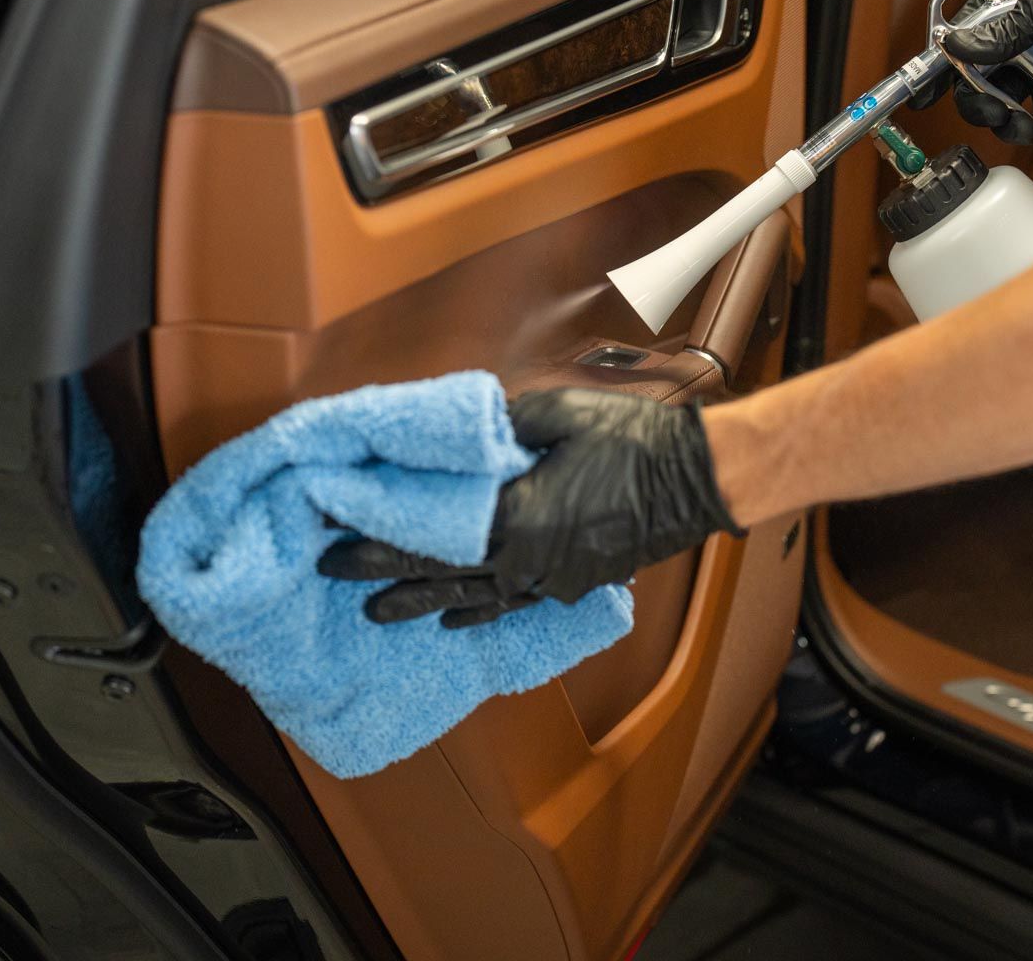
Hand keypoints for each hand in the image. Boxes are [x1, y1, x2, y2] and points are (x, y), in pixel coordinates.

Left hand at [318, 388, 738, 627]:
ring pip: (472, 598)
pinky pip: (513, 603)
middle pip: (440, 574)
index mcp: (514, 517)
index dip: (377, 540)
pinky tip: (455, 620)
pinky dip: (479, 612)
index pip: (428, 536)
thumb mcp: (559, 412)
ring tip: (380, 613)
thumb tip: (466, 431)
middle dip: (384, 578)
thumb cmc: (634, 441)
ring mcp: (550, 578)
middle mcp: (525, 559)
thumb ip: (503, 423)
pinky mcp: (571, 583)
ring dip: (423, 604)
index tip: (334, 542)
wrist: (698, 480)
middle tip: (335, 577)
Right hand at [944, 0, 1032, 143]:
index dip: (943, 65)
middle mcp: (1023, 37)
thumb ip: (1000, 29)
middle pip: (978, 80)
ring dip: (1018, 123)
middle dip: (984, 103)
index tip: (926, 94)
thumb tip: (954, 45)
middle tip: (999, 115)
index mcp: (1015, 2)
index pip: (964, 35)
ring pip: (1006, 108)